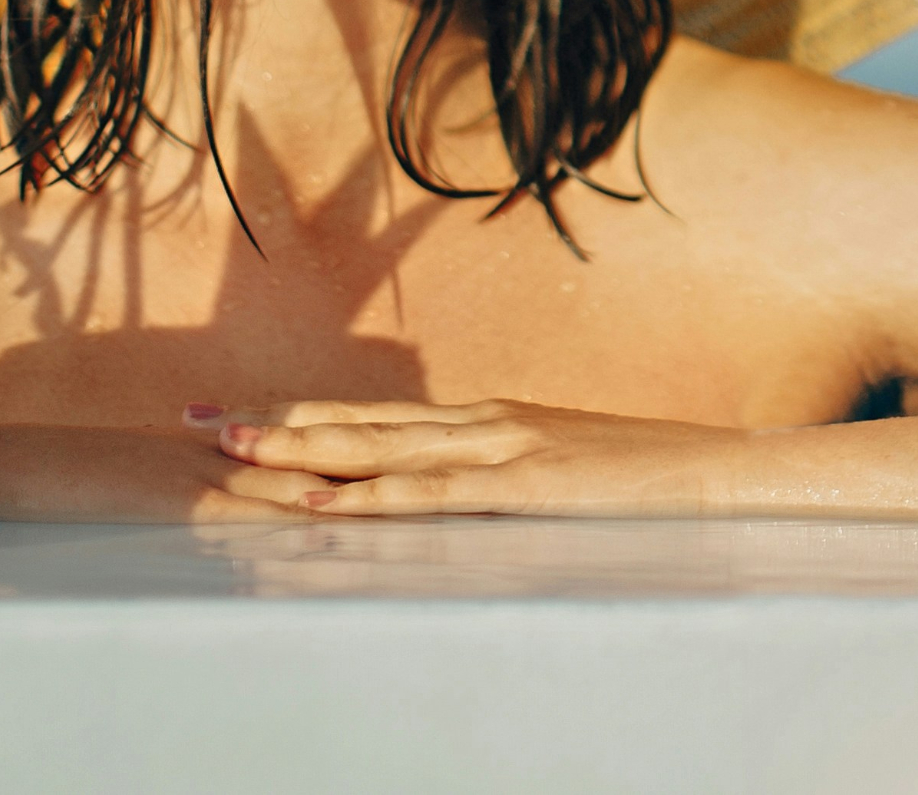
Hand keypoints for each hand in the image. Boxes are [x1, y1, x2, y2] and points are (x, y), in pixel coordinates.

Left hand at [190, 398, 745, 516]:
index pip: (376, 418)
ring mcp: (505, 451)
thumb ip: (506, 481)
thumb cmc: (649, 482)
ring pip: (381, 450)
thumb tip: (455, 497)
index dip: (302, 415)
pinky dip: (375, 498)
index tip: (236, 413)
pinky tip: (329, 503)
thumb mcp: (563, 474)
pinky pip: (437, 497)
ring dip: (300, 450)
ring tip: (232, 449)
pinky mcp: (528, 487)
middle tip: (193, 418)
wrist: (724, 475)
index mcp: (490, 421)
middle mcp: (485, 425)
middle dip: (271, 422)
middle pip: (358, 423)